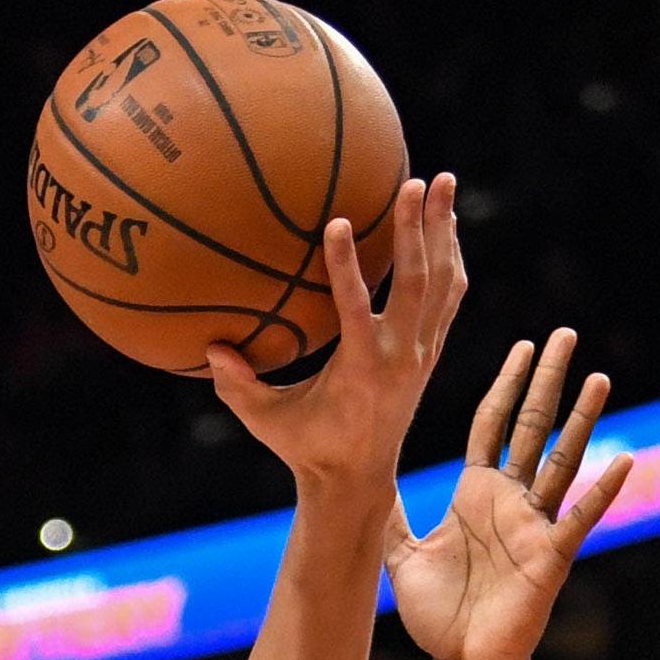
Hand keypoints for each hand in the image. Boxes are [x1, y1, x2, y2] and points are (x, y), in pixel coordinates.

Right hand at [208, 175, 466, 496]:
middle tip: (418, 180)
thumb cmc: (306, 447)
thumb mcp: (267, 421)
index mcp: (362, 370)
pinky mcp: (430, 352)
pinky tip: (444, 226)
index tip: (339, 222)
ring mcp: (422, 353)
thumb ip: (239, 387)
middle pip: (417, 283)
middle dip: (418, 229)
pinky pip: (448, 298)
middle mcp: (400, 357)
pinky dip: (449, 259)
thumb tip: (210, 348)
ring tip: (444, 183)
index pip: (356, 310)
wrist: (359, 479)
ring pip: (442, 283)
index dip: (348, 266)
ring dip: (442, 232)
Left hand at [387, 328, 631, 659]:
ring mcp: (535, 525)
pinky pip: (580, 517)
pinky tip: (623, 459)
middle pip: (533, 426)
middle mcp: (510, 501)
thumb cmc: (436, 616)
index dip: (507, 385)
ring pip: (562, 460)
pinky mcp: (552, 556)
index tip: (524, 347)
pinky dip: (603, 489)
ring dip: (582, 420)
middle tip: (565, 335)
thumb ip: (389, 516)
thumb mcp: (402, 556)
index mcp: (475, 495)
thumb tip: (365, 479)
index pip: (494, 424)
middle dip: (548, 381)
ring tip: (599, 377)